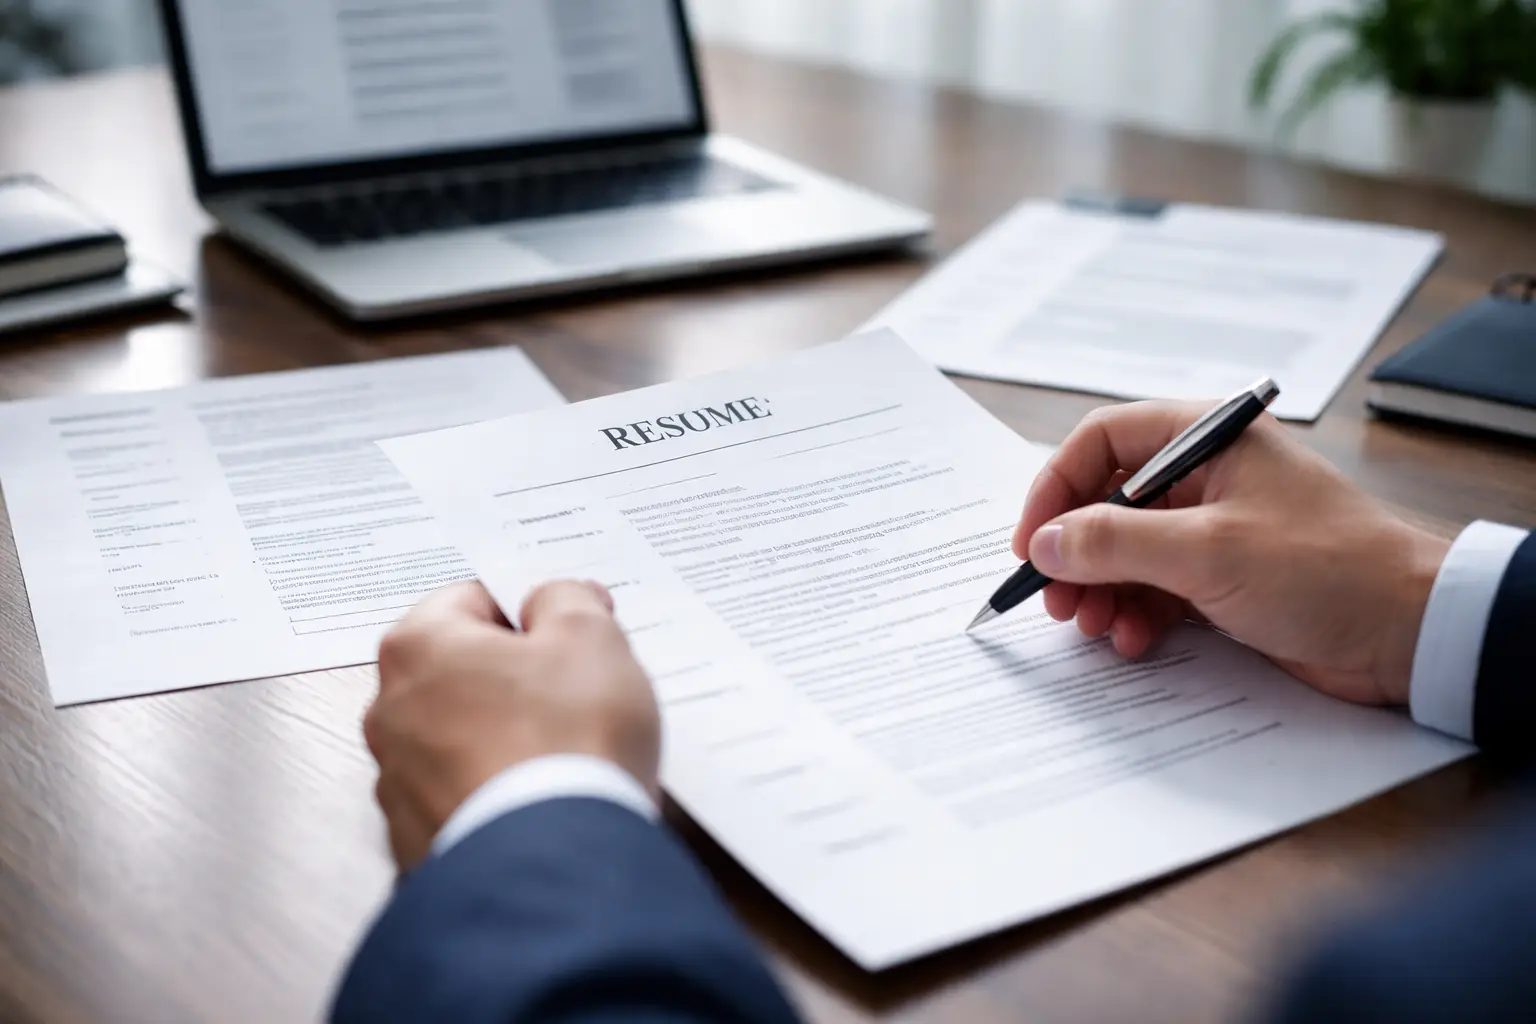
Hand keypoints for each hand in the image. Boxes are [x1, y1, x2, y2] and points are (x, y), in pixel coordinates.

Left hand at [364, 579, 659, 870]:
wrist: (558, 863)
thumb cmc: (569, 739)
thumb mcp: (591, 637)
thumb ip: (567, 599)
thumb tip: (552, 600)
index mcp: (420, 647)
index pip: (474, 600)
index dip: (533, 612)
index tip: (572, 635)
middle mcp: (390, 711)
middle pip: (461, 671)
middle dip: (515, 677)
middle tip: (576, 694)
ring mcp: (397, 784)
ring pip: (459, 737)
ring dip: (503, 737)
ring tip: (564, 756)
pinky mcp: (417, 842)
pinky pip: (462, 798)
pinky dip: (495, 794)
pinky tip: (541, 800)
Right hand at [1013, 401, 1449, 707]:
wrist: (1411, 632)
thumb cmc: (1327, 569)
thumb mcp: (1206, 551)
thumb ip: (1114, 542)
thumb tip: (1046, 542)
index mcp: (1206, 439)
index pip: (1101, 442)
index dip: (1055, 489)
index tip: (1032, 542)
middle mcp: (1206, 475)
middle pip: (1107, 501)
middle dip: (1076, 552)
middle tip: (1055, 599)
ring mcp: (1215, 528)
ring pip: (1127, 550)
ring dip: (1101, 589)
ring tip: (1092, 626)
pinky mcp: (1225, 578)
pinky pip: (1156, 588)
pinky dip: (1135, 612)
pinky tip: (1132, 639)